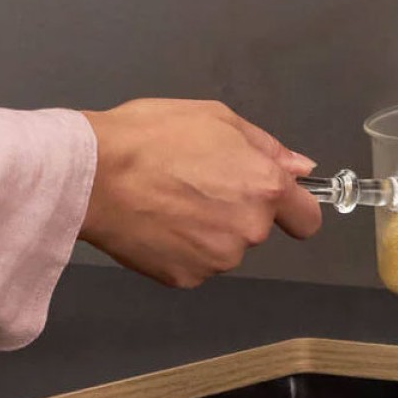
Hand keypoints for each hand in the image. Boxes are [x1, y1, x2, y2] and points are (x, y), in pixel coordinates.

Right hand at [79, 99, 320, 287]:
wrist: (90, 173)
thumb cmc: (153, 135)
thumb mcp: (217, 119)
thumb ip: (267, 147)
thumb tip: (301, 169)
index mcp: (265, 187)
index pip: (307, 219)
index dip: (296, 210)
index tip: (280, 205)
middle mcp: (249, 229)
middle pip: (257, 228)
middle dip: (237, 210)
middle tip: (196, 183)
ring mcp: (216, 259)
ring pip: (224, 246)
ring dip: (208, 230)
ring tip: (168, 200)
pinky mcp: (184, 278)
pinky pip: (194, 263)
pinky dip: (180, 248)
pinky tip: (155, 223)